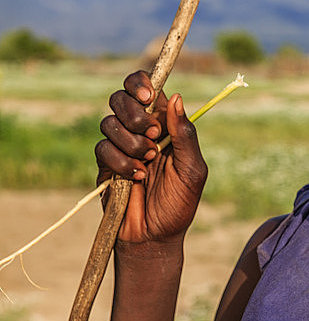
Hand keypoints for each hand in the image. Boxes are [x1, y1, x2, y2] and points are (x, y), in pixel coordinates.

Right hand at [95, 71, 207, 243]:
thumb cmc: (180, 203)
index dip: (141, 83)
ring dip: (132, 143)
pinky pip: (102, 148)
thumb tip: (177, 98)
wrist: (156, 236)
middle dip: (135, 115)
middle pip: (121, 98)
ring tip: (149, 164)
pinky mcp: (105, 164)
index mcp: (164, 125)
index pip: (147, 88)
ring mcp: (120, 146)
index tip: (148, 97)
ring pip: (109, 123)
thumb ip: (185, 136)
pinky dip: (122, 162)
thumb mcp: (193, 170)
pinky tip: (137, 178)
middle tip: (154, 136)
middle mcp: (140, 131)